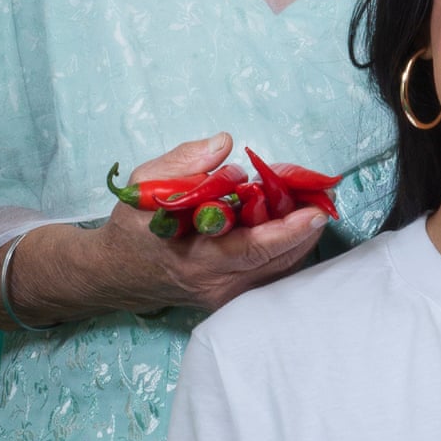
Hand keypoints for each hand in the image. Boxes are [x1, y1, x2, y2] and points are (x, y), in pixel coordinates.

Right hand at [93, 133, 326, 312]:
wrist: (116, 272)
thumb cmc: (135, 225)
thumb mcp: (146, 185)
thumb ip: (184, 162)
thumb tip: (224, 145)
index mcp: (195, 258)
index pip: (253, 249)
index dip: (288, 230)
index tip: (316, 211)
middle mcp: (216, 284)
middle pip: (278, 260)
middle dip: (306, 226)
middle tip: (324, 194)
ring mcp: (227, 295)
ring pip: (282, 268)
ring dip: (303, 234)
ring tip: (313, 200)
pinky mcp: (234, 296)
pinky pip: (273, 272)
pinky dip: (290, 244)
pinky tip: (294, 217)